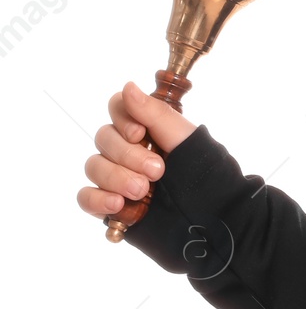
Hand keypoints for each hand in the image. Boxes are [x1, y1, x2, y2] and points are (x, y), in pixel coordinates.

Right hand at [76, 82, 198, 220]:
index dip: (122, 117)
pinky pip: (86, 196)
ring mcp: (120, 178)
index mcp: (152, 130)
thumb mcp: (187, 141)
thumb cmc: (209, 178)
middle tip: (158, 171)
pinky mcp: (112, 205)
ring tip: (142, 191)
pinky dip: (97, 198)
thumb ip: (156, 115)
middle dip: (128, 155)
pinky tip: (118, 204)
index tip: (139, 133)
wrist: (216, 223)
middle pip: (104, 138)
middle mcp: (132, 151)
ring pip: (94, 166)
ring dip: (115, 177)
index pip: (119, 109)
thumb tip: (127, 86)